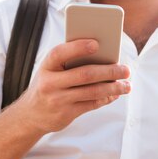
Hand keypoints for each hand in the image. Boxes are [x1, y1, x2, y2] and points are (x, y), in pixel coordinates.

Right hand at [16, 39, 130, 133]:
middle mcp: (50, 83)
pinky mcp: (66, 114)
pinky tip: (115, 94)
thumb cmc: (48, 84)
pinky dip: (106, 98)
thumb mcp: (51, 70)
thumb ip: (70, 62)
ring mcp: (58, 100)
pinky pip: (92, 104)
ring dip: (113, 88)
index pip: (60, 53)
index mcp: (47, 66)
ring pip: (92, 92)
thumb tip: (104, 55)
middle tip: (126, 69)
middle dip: (109, 71)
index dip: (77, 47)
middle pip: (85, 74)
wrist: (31, 114)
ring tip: (127, 85)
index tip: (96, 43)